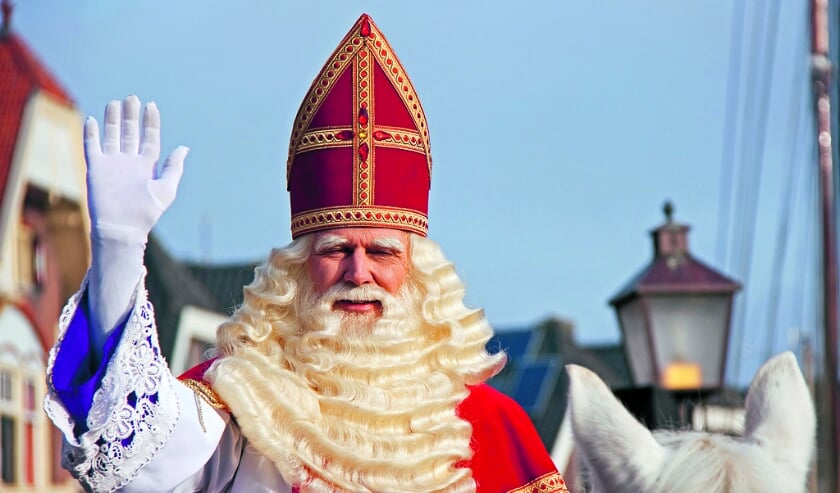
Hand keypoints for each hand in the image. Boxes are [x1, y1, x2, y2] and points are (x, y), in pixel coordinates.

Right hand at [84, 95, 187, 242]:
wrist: (122, 227)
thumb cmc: (147, 212)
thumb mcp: (166, 188)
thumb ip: (173, 167)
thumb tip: (184, 148)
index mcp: (148, 165)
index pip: (149, 138)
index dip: (151, 122)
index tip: (151, 105)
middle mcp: (130, 162)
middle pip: (130, 133)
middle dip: (131, 116)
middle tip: (132, 97)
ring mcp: (112, 164)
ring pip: (112, 136)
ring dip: (113, 120)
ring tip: (115, 103)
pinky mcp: (96, 169)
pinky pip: (92, 147)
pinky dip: (91, 133)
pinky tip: (91, 120)